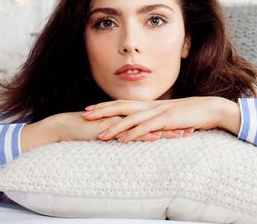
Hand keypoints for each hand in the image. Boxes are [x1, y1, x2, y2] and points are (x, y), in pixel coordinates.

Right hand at [20, 111, 189, 151]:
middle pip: (155, 120)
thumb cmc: (84, 130)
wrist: (64, 126)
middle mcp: (126, 117)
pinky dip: (145, 134)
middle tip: (192, 127)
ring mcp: (119, 121)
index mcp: (126, 117)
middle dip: (174, 124)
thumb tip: (129, 139)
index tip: (184, 125)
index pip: (152, 119)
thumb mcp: (106, 131)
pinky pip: (131, 131)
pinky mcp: (111, 127)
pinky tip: (158, 137)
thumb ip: (118, 133)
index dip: (168, 122)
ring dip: (166, 129)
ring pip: (148, 125)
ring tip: (184, 134)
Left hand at [81, 96, 240, 142]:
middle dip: (102, 111)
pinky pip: (146, 127)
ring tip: (98, 133)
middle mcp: (150, 106)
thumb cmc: (189, 113)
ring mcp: (158, 112)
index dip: (105, 106)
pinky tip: (123, 140)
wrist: (209, 108)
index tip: (90, 109)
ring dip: (114, 126)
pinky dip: (133, 133)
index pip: (122, 104)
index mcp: (149, 104)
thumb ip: (154, 119)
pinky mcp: (166, 120)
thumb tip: (143, 126)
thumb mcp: (168, 116)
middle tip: (84, 115)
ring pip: (130, 118)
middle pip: (121, 107)